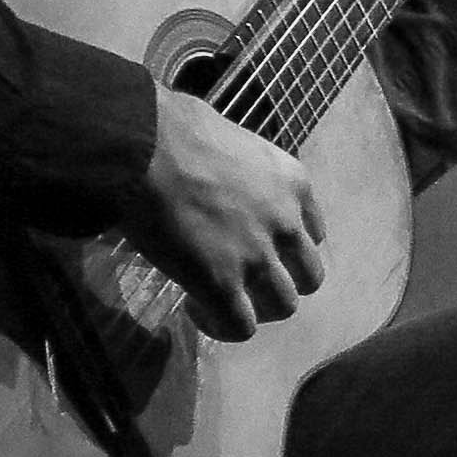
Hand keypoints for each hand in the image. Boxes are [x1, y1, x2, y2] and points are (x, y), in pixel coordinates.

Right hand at [120, 85, 325, 340]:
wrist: (143, 147)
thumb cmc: (174, 129)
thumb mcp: (234, 141)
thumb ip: (243, 171)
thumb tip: (218, 177)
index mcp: (294, 183)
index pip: (313, 233)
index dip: (286, 247)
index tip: (256, 247)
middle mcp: (286, 222)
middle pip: (309, 276)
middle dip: (280, 284)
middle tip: (245, 282)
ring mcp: (257, 256)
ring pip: (284, 306)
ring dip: (256, 309)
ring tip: (221, 301)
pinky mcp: (221, 283)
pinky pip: (241, 326)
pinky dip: (222, 326)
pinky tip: (194, 307)